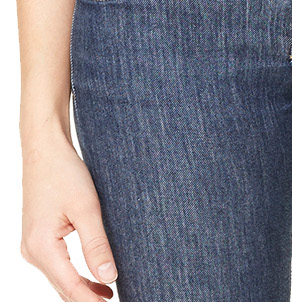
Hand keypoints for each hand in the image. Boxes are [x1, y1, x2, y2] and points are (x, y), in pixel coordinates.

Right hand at [20, 125, 118, 299]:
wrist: (44, 148)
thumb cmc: (64, 172)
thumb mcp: (86, 208)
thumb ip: (96, 245)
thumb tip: (108, 277)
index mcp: (42, 246)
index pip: (70, 287)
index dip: (91, 301)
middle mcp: (32, 251)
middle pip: (63, 287)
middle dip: (87, 298)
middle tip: (114, 300)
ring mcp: (32, 245)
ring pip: (59, 278)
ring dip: (82, 288)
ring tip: (108, 292)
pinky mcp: (37, 238)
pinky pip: (56, 266)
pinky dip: (73, 274)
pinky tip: (92, 275)